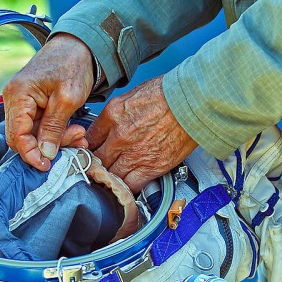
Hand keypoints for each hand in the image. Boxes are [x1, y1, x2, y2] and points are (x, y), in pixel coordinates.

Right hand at [3, 33, 91, 170]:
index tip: (47, 165)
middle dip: (47, 146)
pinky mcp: (32, 105)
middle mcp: (14, 99)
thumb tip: (45, 154)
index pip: (16, 135)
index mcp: (18, 95)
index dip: (30, 154)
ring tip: (79, 134)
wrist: (79, 46)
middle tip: (76, 142)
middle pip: (21, 138)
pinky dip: (56, 132)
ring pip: (31, 134)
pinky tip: (74, 131)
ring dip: (55, 140)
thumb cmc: (73, 65)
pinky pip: (39, 127)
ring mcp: (21, 102)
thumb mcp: (68, 99)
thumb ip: (55, 128)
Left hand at [86, 75, 197, 192]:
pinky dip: (127, 187)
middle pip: (96, 160)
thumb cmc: (168, 94)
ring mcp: (135, 154)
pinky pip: (131, 185)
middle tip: (99, 167)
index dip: (89, 147)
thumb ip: (116, 113)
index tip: (91, 151)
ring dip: (110, 177)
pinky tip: (127, 184)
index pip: (89, 138)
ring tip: (113, 178)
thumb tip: (108, 126)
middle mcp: (120, 136)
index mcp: (113, 115)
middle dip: (96, 164)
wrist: (193, 102)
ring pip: (110, 175)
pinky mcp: (152, 167)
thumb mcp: (132, 95)